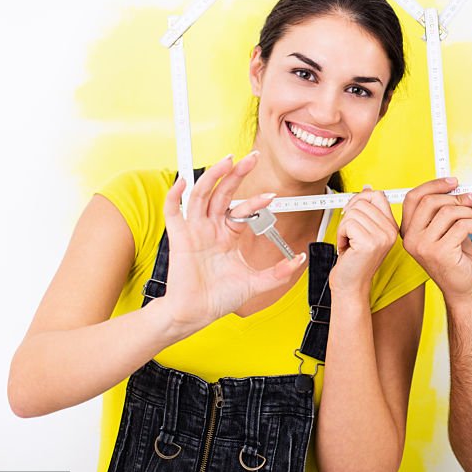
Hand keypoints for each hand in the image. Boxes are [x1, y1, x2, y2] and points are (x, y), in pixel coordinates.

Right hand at [159, 153, 306, 331]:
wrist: (197, 314)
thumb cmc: (220, 298)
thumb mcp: (256, 283)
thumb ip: (278, 272)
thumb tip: (299, 259)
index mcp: (229, 235)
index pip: (243, 209)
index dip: (257, 201)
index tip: (272, 197)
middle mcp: (212, 228)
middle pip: (223, 193)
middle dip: (237, 174)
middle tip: (252, 158)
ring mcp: (195, 231)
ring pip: (202, 195)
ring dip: (213, 176)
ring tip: (227, 160)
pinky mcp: (179, 238)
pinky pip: (173, 211)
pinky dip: (176, 194)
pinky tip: (184, 181)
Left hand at [332, 187, 398, 295]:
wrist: (351, 286)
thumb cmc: (354, 260)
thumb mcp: (363, 230)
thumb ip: (367, 210)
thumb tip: (367, 188)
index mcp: (391, 226)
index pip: (377, 195)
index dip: (360, 199)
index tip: (352, 213)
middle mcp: (390, 231)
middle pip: (363, 201)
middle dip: (348, 216)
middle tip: (349, 234)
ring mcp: (382, 237)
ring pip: (353, 212)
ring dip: (343, 227)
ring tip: (349, 243)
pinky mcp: (369, 243)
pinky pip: (347, 223)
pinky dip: (340, 235)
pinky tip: (346, 248)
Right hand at [401, 177, 471, 306]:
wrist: (463, 290)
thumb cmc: (456, 259)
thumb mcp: (447, 230)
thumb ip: (447, 210)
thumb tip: (461, 188)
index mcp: (408, 230)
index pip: (413, 197)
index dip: (434, 185)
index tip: (455, 182)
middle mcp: (411, 238)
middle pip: (431, 201)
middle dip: (458, 197)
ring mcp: (423, 246)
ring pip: (449, 212)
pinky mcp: (440, 253)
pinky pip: (462, 225)